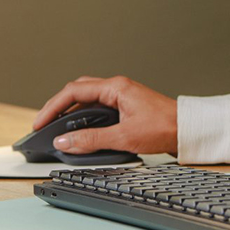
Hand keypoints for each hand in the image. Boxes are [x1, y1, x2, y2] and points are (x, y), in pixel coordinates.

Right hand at [31, 75, 176, 156]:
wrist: (188, 130)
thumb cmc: (164, 127)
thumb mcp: (124, 137)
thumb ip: (91, 140)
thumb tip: (66, 141)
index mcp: (115, 88)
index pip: (73, 92)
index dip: (52, 107)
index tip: (40, 122)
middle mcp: (117, 88)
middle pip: (78, 92)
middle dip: (58, 107)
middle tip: (45, 124)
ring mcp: (121, 97)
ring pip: (88, 100)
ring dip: (72, 113)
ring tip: (59, 130)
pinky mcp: (126, 107)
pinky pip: (98, 108)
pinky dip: (85, 118)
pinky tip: (82, 132)